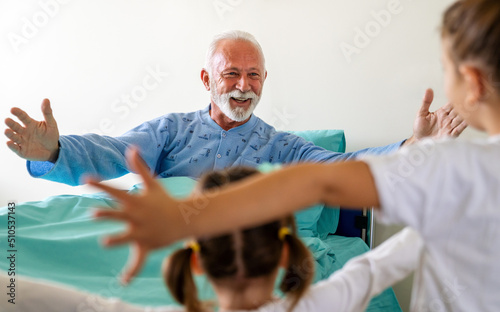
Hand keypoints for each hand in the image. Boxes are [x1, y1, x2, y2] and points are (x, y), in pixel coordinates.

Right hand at [4, 99, 59, 161]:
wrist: (53, 150)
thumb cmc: (51, 135)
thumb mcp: (51, 124)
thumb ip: (47, 112)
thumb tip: (46, 99)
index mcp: (30, 123)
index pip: (23, 117)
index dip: (18, 113)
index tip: (13, 109)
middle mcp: (24, 132)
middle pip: (16, 126)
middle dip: (11, 123)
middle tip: (7, 120)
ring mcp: (22, 141)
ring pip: (14, 137)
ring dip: (10, 134)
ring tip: (7, 131)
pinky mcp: (22, 151)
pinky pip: (16, 148)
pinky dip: (12, 146)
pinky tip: (8, 143)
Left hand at [87, 147, 182, 284]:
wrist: (184, 218)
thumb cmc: (165, 200)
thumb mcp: (152, 184)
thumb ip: (140, 167)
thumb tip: (132, 148)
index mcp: (135, 202)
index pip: (115, 191)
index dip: (100, 185)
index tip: (85, 180)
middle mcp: (137, 217)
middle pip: (118, 215)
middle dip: (106, 214)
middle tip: (93, 213)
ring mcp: (141, 232)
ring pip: (126, 238)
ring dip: (116, 240)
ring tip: (105, 241)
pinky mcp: (145, 245)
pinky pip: (138, 261)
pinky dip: (132, 271)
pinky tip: (123, 282)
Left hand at [405, 89, 467, 144]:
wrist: (419, 141)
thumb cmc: (420, 128)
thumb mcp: (421, 114)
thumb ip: (426, 102)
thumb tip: (428, 89)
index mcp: (442, 112)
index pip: (451, 104)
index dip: (456, 99)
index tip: (461, 93)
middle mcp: (448, 119)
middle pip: (458, 111)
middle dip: (463, 106)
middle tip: (469, 100)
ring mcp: (450, 126)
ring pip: (460, 119)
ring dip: (465, 114)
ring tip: (471, 109)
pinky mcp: (450, 134)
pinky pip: (459, 128)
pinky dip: (463, 124)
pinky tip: (468, 120)